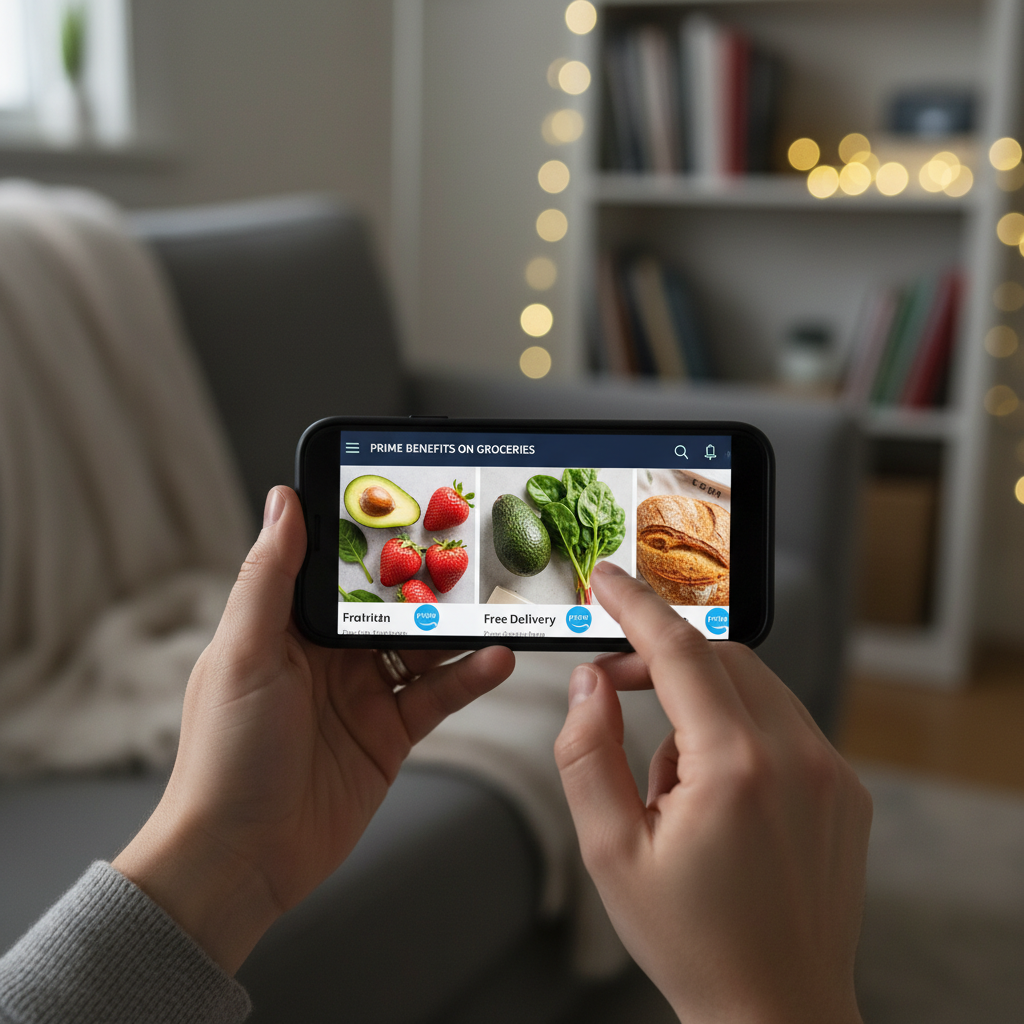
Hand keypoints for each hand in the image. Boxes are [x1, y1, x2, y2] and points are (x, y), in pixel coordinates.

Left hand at [113, 486, 513, 973]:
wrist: (242, 859)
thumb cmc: (226, 754)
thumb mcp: (244, 653)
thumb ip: (270, 577)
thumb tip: (284, 499)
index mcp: (286, 627)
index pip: (336, 568)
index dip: (371, 540)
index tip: (411, 506)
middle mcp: (327, 656)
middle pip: (389, 604)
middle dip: (428, 580)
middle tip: (473, 552)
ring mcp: (363, 694)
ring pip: (423, 645)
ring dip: (460, 627)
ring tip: (496, 605)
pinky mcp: (391, 733)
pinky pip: (439, 694)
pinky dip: (470, 675)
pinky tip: (497, 659)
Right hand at [554, 562, 870, 1023]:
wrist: (778, 1010)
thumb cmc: (691, 940)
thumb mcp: (610, 851)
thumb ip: (586, 752)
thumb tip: (590, 683)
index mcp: (736, 769)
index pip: (679, 651)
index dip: (636, 606)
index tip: (607, 579)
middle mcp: (796, 757)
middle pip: (720, 656)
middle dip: (663, 656)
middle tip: (615, 686)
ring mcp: (830, 771)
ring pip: (753, 684)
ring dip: (700, 699)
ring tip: (671, 780)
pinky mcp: (845, 788)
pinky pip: (782, 721)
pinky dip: (738, 727)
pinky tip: (717, 794)